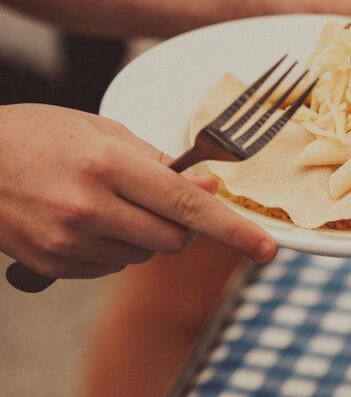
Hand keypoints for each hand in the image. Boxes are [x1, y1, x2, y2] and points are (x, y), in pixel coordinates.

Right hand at [0, 105, 277, 278]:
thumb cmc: (36, 137)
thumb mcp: (99, 130)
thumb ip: (157, 161)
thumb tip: (205, 188)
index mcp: (108, 165)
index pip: (188, 205)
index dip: (234, 229)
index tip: (268, 248)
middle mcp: (91, 207)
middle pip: (174, 238)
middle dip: (182, 225)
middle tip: (160, 200)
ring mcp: (71, 242)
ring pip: (145, 255)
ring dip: (144, 234)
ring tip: (104, 202)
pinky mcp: (56, 265)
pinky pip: (112, 266)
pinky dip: (114, 247)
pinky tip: (83, 220)